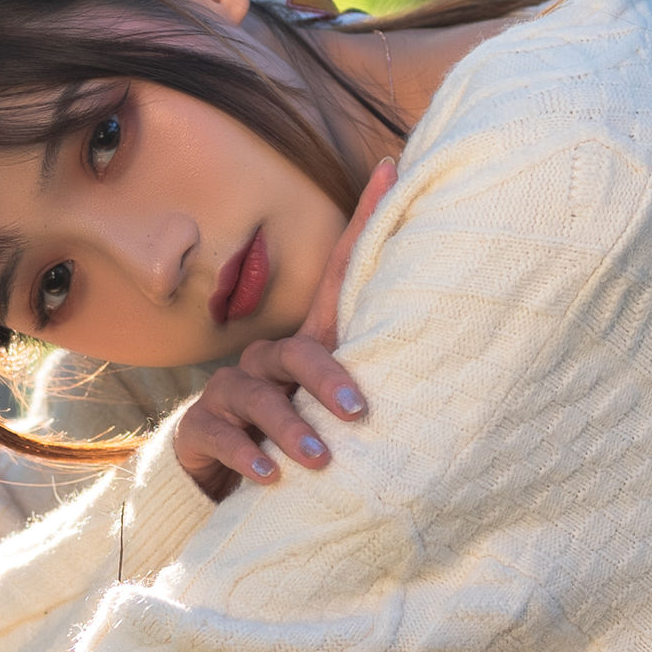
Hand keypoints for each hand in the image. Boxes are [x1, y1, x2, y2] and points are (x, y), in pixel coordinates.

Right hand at [176, 159, 396, 501]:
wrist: (222, 481)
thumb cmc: (293, 439)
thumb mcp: (328, 412)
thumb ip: (366, 388)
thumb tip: (449, 368)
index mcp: (306, 348)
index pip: (340, 276)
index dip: (362, 220)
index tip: (392, 169)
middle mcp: (267, 360)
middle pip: (296, 351)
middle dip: (326, 378)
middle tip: (358, 413)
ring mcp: (231, 391)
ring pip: (257, 395)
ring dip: (288, 427)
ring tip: (319, 460)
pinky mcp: (202, 427)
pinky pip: (223, 434)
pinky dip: (247, 455)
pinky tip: (270, 476)